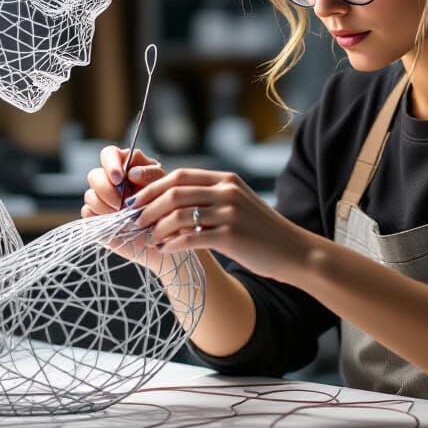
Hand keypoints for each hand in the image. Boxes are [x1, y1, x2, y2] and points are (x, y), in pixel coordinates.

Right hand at [82, 145, 163, 217]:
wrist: (158, 215)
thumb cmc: (158, 190)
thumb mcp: (159, 179)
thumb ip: (149, 173)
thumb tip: (132, 173)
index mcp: (122, 161)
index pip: (108, 154)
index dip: (110, 165)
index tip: (118, 179)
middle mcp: (107, 176)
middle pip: (94, 176)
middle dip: (106, 191)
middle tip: (120, 203)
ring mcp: (99, 194)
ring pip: (90, 196)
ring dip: (104, 206)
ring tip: (121, 214)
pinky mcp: (95, 211)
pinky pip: (88, 213)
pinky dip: (99, 218)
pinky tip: (114, 221)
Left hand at [126, 169, 316, 281]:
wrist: (293, 251)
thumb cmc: (260, 230)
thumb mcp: (237, 203)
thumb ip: (211, 196)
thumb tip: (173, 199)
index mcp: (226, 180)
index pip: (180, 175)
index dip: (153, 186)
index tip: (136, 200)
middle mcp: (227, 191)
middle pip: (175, 192)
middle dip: (149, 206)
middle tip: (134, 220)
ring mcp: (230, 213)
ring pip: (179, 215)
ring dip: (157, 227)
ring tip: (148, 238)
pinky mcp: (231, 236)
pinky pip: (191, 238)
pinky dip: (173, 244)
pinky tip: (165, 250)